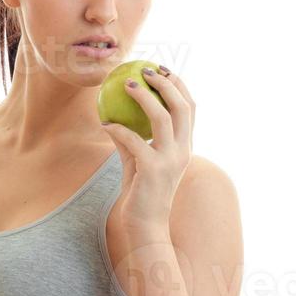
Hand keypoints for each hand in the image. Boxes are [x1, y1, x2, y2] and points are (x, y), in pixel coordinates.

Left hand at [100, 65, 194, 237]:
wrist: (145, 226)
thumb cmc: (140, 194)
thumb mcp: (136, 162)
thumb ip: (130, 140)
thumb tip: (112, 118)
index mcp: (185, 147)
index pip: (190, 108)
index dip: (179, 85)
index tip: (162, 70)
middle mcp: (183, 150)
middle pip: (182, 106)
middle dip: (166, 82)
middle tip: (145, 70)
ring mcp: (170, 160)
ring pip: (161, 117)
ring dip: (143, 96)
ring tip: (126, 84)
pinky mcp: (152, 169)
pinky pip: (133, 139)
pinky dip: (118, 129)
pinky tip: (105, 124)